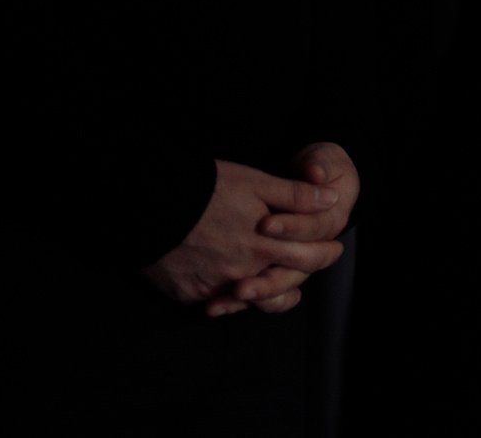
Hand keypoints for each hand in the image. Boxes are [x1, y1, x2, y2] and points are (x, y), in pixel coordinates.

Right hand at [141, 160, 347, 318]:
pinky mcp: (187, 294)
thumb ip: (296, 195)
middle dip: (299, 275)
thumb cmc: (205, 188)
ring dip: (262, 290)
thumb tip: (332, 198)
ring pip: (248, 298)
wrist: (146, 204)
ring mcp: (212, 288)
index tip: (335, 249)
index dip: (326, 253)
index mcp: (262, 247)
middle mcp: (240, 274)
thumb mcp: (255, 182)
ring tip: (272, 279)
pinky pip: (214, 298)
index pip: (308, 258)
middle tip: (309, 264)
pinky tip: (230, 281)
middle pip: (280, 284)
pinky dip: (224, 291)